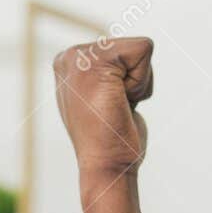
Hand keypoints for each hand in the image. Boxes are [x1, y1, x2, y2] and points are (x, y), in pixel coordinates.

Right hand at [53, 36, 153, 182]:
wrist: (106, 165)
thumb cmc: (111, 139)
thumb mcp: (105, 98)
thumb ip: (107, 77)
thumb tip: (118, 79)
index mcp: (68, 63)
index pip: (123, 50)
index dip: (129, 79)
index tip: (111, 104)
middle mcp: (69, 56)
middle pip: (132, 47)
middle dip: (135, 79)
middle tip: (115, 107)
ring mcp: (79, 58)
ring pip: (140, 49)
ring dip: (139, 83)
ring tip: (117, 106)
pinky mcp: (95, 63)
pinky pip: (143, 50)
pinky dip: (142, 82)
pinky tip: (122, 104)